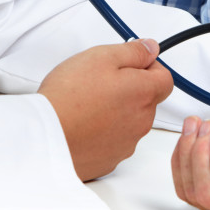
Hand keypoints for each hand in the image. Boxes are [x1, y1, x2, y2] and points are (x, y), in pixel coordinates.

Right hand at [39, 39, 172, 180]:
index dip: (149, 68)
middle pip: (147, 100)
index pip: (165, 78)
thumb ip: (133, 51)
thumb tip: (151, 48)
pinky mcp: (109, 160)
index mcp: (144, 93)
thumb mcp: (102, 56)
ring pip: (130, 122)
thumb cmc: (69, 97)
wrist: (44, 136)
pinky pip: (114, 141)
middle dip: (130, 89)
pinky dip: (103, 133)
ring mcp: (127, 143)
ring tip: (86, 105)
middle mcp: (142, 121)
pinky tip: (83, 125)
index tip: (131, 65)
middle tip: (100, 83)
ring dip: (117, 112)